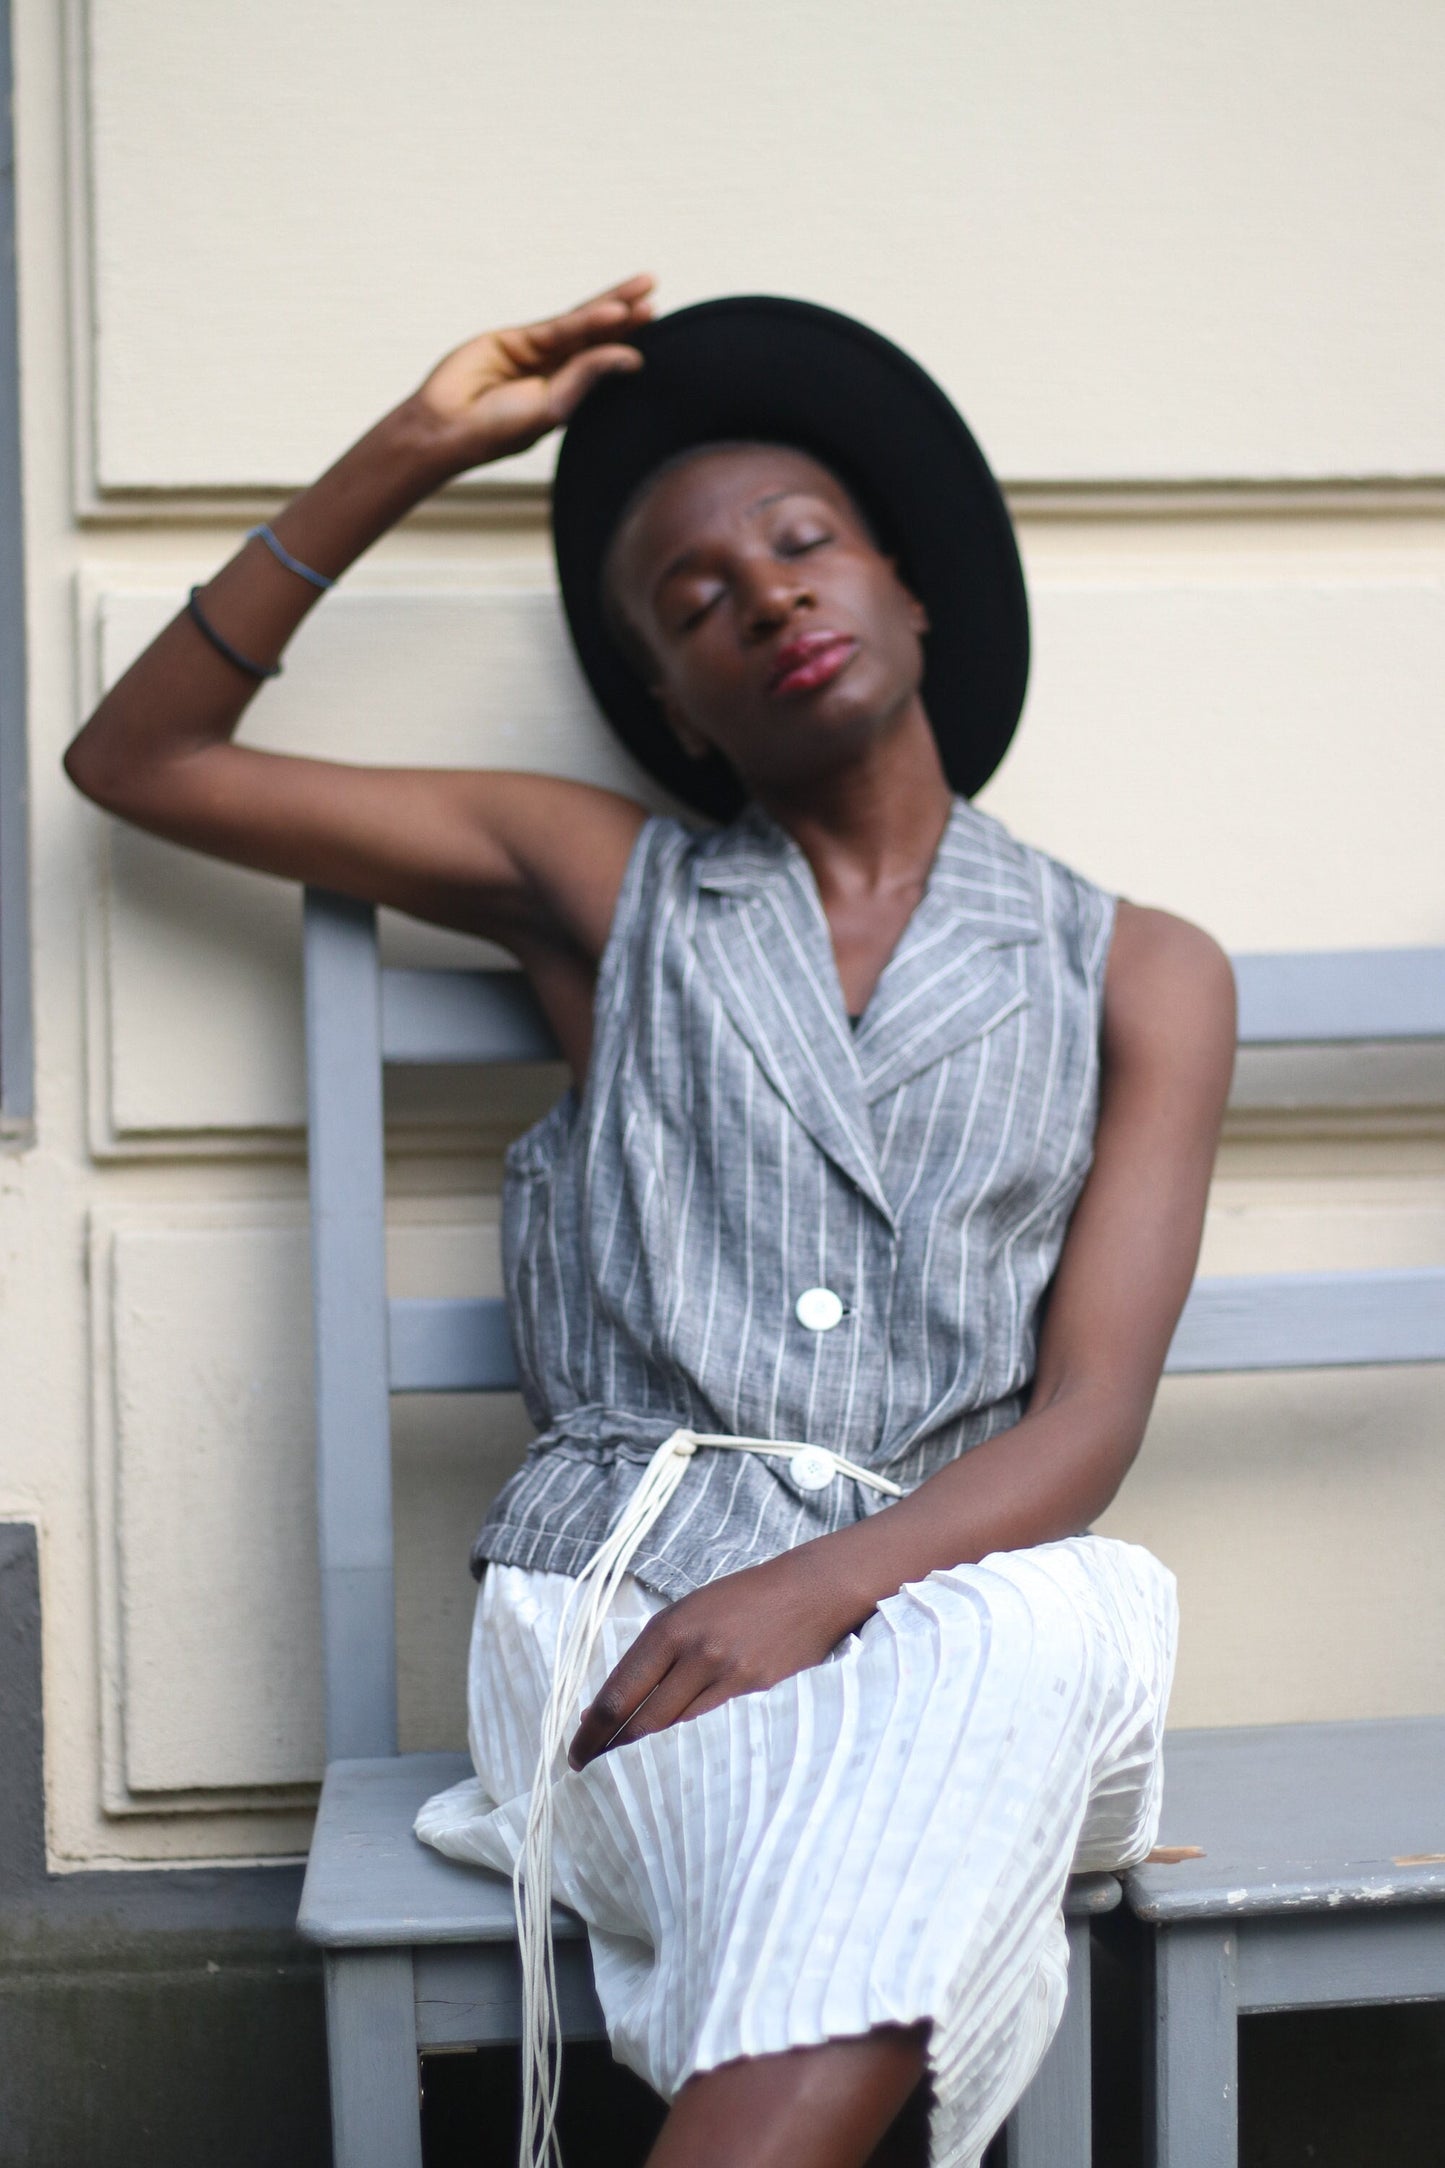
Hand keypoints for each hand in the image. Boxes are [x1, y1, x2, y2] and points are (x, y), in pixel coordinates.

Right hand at [404, 273, 653, 478]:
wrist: (448, 426)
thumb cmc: (498, 430)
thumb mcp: (554, 407)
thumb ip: (588, 376)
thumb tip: (633, 356)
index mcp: (568, 395)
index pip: (604, 363)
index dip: (630, 342)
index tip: (663, 329)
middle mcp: (554, 370)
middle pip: (597, 336)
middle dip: (627, 314)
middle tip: (654, 289)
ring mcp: (535, 352)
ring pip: (580, 323)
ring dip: (612, 304)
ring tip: (643, 287)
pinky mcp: (515, 338)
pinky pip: (558, 327)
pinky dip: (587, 319)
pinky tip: (615, 313)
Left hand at [567, 1542, 866, 1769]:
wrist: (810, 1591)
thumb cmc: (742, 1597)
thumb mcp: (690, 1610)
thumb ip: (654, 1652)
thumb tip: (612, 1701)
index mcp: (670, 1628)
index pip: (619, 1694)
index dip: (591, 1730)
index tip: (575, 1752)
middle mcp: (695, 1654)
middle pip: (642, 1720)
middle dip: (611, 1747)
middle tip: (591, 1764)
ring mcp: (728, 1676)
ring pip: (675, 1725)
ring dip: (649, 1743)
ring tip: (628, 1756)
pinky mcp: (754, 1692)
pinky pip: (709, 1721)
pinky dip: (688, 1730)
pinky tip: (678, 1737)